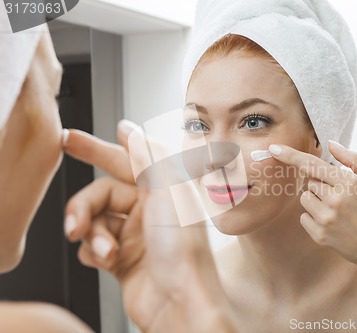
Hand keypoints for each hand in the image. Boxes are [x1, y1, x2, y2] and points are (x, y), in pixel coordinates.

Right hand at [63, 121, 236, 332]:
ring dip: (93, 235)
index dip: (97, 149)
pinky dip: (94, 252)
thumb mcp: (168, 192)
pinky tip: (106, 261)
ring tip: (106, 251)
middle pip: (102, 194)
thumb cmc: (183, 252)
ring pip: (95, 221)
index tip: (69, 139)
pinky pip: (93, 246)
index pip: (125, 160)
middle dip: (84, 207)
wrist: (180, 304)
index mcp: (163, 190)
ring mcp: (135, 235)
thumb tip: (130, 129)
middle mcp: (149, 210)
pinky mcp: (123, 259)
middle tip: (74, 221)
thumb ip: (148, 156)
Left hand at [268, 141, 356, 270]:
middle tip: (342, 195)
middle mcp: (334, 201)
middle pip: (309, 182)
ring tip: (338, 209)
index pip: (312, 164)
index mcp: (348, 184)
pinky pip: (304, 217)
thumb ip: (353, 159)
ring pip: (305, 198)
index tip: (273, 148)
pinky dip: (314, 216)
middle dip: (321, 184)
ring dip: (316, 199)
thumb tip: (330, 145)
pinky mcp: (320, 236)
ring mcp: (326, 220)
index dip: (290, 155)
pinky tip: (334, 222)